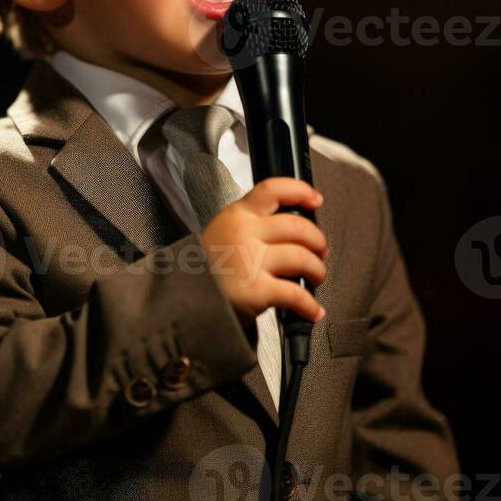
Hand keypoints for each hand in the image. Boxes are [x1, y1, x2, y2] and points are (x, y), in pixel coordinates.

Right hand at [198, 177, 328, 324]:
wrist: (180, 301)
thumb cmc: (206, 269)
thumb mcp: (222, 231)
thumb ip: (254, 223)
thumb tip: (296, 227)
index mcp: (237, 215)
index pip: (273, 190)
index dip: (300, 191)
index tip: (316, 200)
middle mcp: (245, 234)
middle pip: (298, 227)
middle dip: (318, 241)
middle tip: (320, 251)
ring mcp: (250, 262)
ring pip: (303, 258)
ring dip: (318, 270)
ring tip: (316, 277)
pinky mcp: (256, 290)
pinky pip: (297, 294)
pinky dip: (310, 305)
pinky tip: (313, 310)